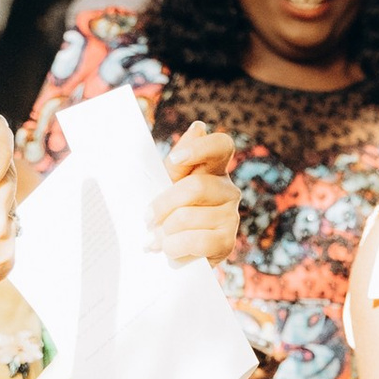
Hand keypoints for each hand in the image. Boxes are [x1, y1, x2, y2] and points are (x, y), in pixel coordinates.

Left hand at [151, 123, 239, 267]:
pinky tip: (169, 251)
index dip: (200, 149)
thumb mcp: (167, 184)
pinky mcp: (228, 241)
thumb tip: (199, 127)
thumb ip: (179, 161)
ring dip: (164, 232)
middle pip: (196, 187)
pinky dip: (176, 248)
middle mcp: (228, 189)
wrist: (173, 250)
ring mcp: (232, 216)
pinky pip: (198, 241)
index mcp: (213, 169)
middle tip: (146, 219)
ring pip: (189, 217)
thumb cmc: (169, 212)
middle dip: (163, 205)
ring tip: (154, 241)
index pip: (221, 145)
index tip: (176, 159)